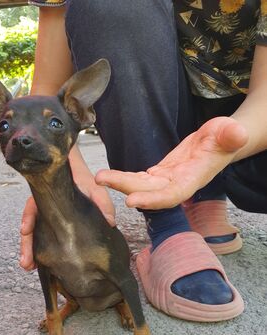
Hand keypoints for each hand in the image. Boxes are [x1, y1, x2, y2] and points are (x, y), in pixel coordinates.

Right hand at [19, 180, 115, 270]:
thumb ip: (103, 204)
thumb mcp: (97, 191)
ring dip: (29, 252)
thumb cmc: (89, 185)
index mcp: (49, 197)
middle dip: (26, 243)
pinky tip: (36, 265)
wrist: (87, 185)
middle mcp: (43, 209)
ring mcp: (45, 220)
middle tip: (27, 260)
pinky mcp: (50, 230)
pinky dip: (37, 253)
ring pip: (32, 236)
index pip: (33, 206)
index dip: (28, 218)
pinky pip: (40, 241)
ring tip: (28, 266)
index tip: (25, 230)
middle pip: (28, 225)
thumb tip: (110, 222)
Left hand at [95, 117, 247, 209]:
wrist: (219, 143)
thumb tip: (236, 133)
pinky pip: (138, 179)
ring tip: (99, 177)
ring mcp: (166, 181)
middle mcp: (176, 185)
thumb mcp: (229, 132)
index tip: (131, 200)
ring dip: (119, 183)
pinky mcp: (158, 175)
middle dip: (125, 188)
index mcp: (192, 179)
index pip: (171, 195)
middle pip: (148, 192)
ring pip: (140, 186)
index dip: (152, 200)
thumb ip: (231, 135)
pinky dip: (123, 178)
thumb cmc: (225, 137)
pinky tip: (107, 177)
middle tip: (101, 180)